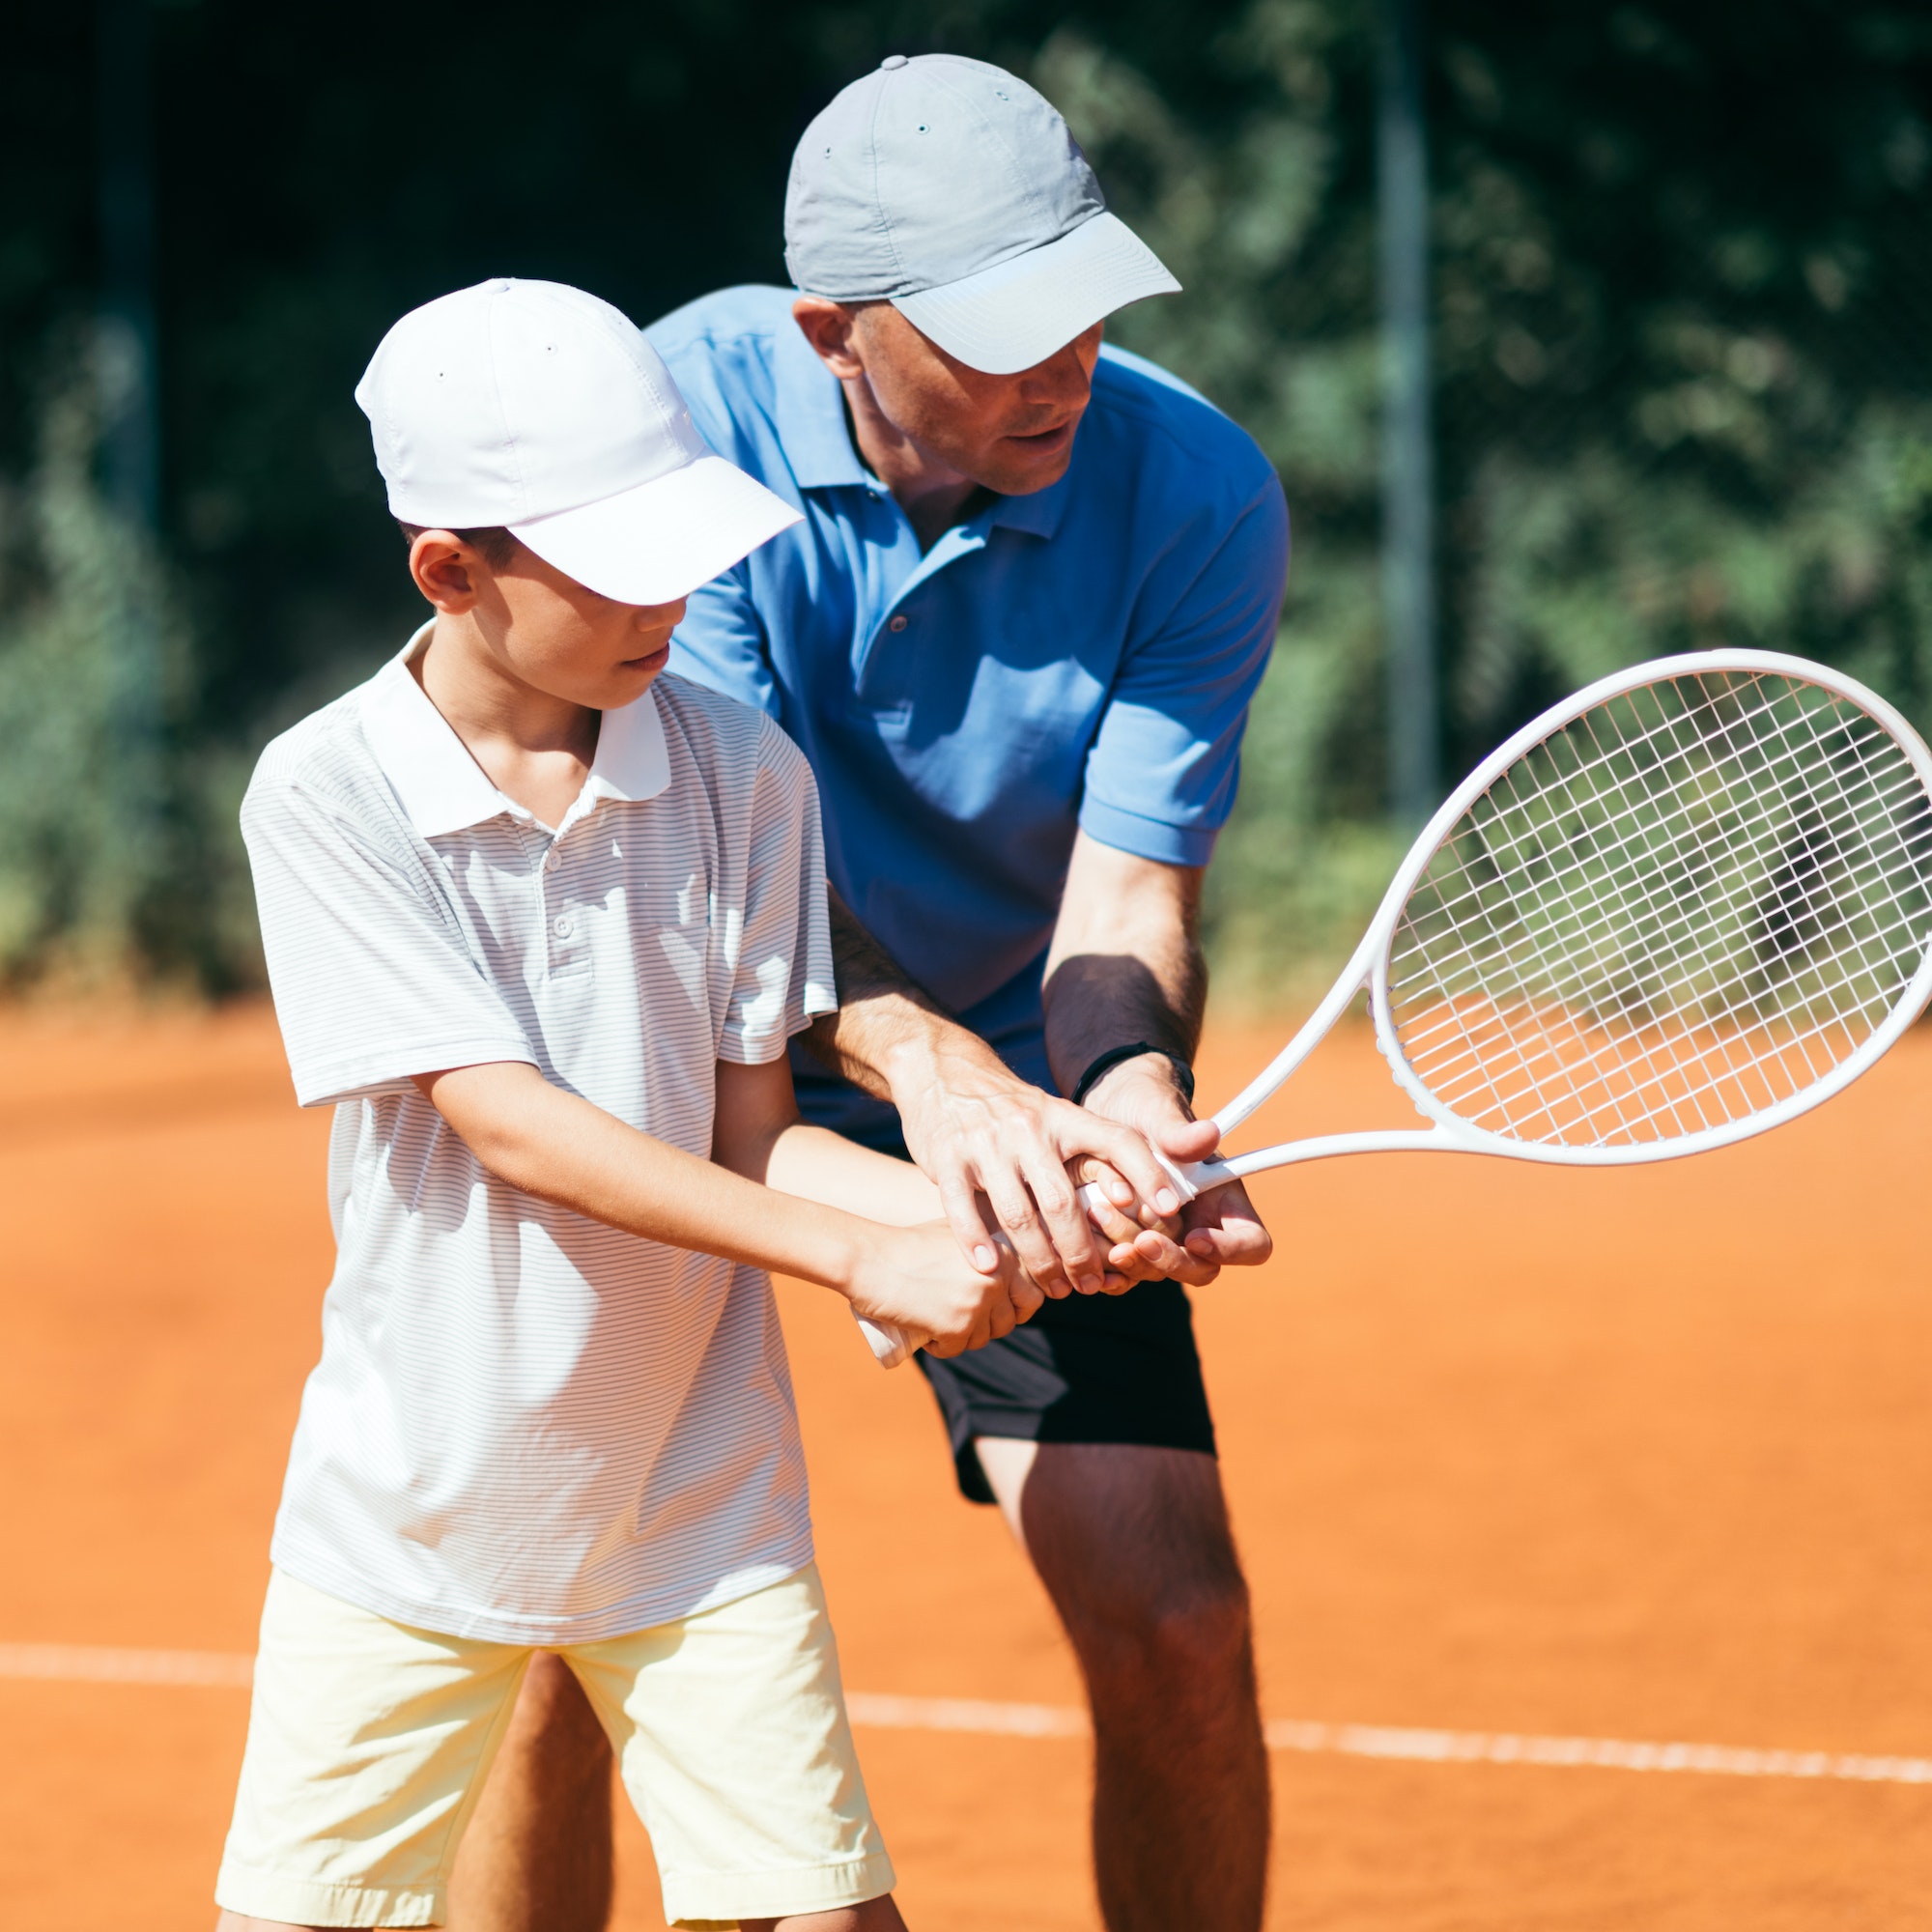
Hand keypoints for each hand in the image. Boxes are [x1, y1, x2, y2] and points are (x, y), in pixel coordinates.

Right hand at [848, 1222, 1044, 1356]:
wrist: (869, 1258)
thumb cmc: (908, 1243)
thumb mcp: (959, 1233)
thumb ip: (987, 1245)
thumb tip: (1013, 1269)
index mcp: (1004, 1253)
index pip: (1033, 1294)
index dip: (1018, 1307)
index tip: (999, 1310)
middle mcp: (998, 1277)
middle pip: (1009, 1321)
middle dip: (989, 1325)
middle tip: (963, 1319)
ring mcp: (979, 1302)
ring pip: (983, 1338)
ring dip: (964, 1337)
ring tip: (939, 1320)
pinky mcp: (957, 1325)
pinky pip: (958, 1350)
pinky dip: (942, 1348)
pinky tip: (927, 1335)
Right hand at [894, 1034, 1186, 1299]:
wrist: (944, 1073)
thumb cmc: (1011, 1110)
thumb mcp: (1054, 1116)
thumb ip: (1090, 1152)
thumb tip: (1138, 1202)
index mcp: (1063, 1117)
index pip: (1116, 1141)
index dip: (1147, 1173)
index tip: (1170, 1210)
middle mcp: (1027, 1129)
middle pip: (1063, 1202)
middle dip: (1081, 1251)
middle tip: (1092, 1284)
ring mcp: (985, 1143)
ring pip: (1018, 1215)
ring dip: (1038, 1260)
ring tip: (1053, 1288)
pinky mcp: (946, 1157)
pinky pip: (963, 1209)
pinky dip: (977, 1243)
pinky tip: (989, 1268)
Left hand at [1079, 1055, 1271, 1286]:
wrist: (1106, 1114)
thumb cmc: (1145, 1110)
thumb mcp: (1158, 1115)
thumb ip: (1180, 1133)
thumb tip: (1207, 1135)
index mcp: (1224, 1200)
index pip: (1251, 1243)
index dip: (1230, 1249)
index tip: (1192, 1236)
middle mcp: (1200, 1227)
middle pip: (1202, 1269)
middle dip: (1170, 1261)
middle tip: (1138, 1242)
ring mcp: (1166, 1241)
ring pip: (1159, 1272)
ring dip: (1133, 1259)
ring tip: (1101, 1220)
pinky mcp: (1133, 1246)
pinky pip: (1129, 1272)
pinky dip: (1112, 1269)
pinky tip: (1092, 1255)